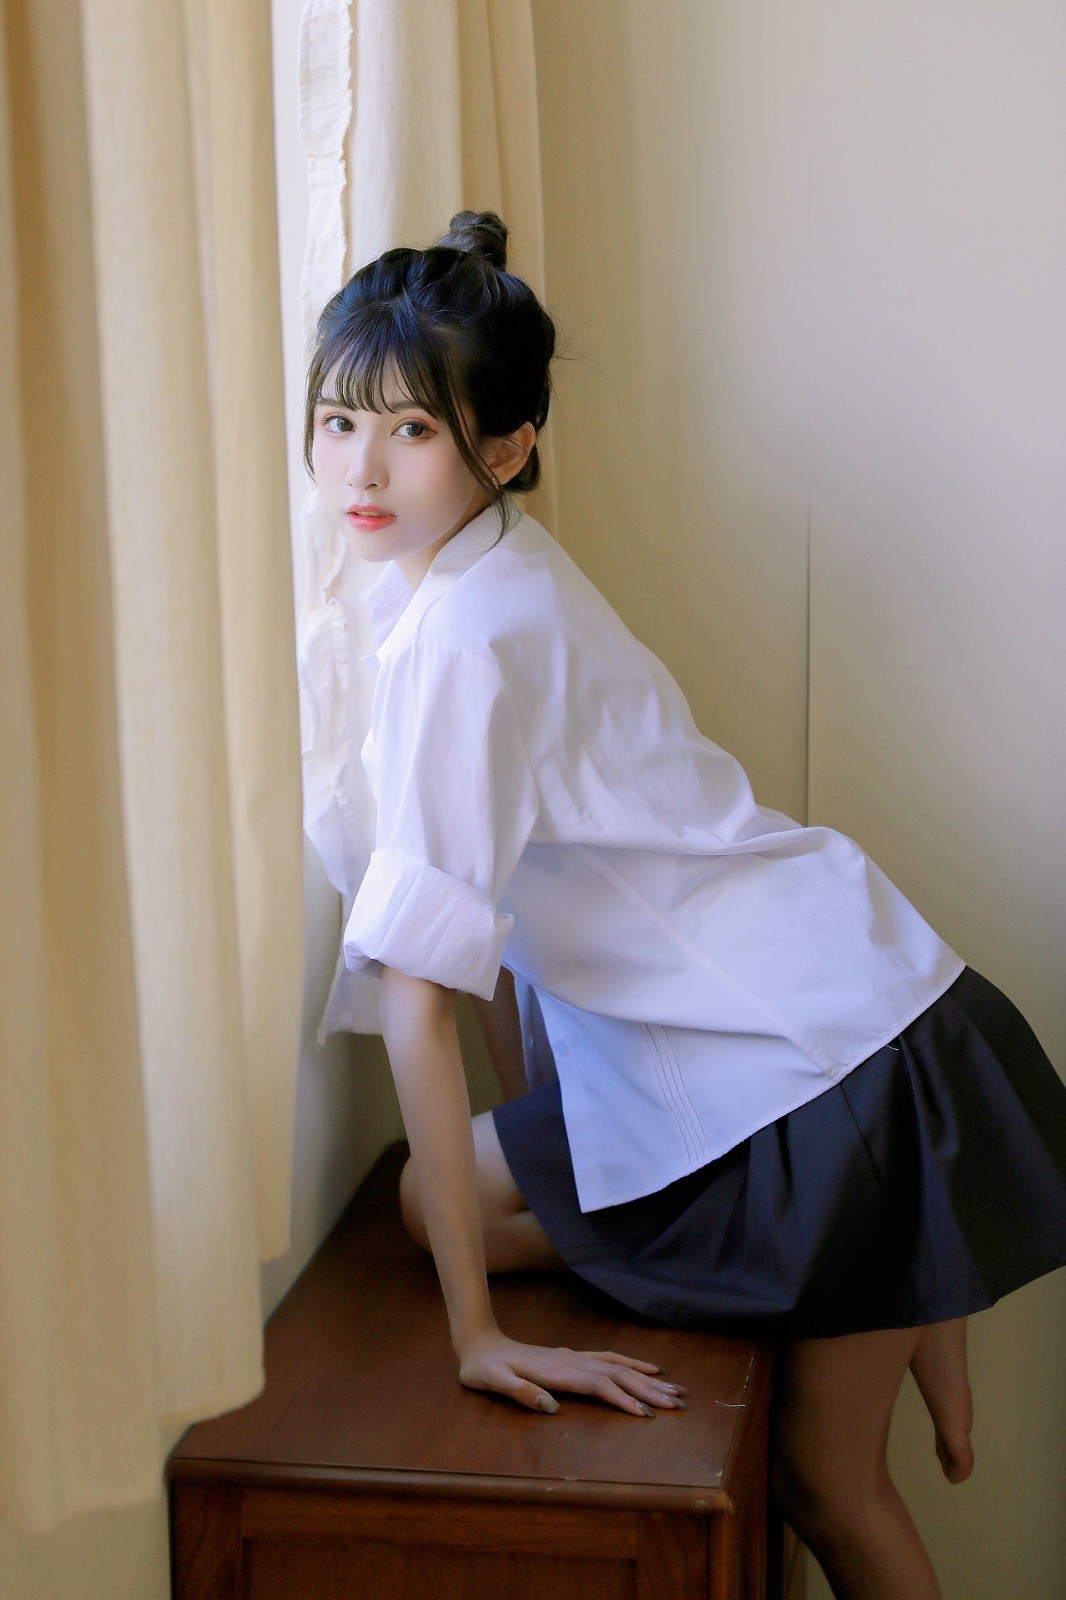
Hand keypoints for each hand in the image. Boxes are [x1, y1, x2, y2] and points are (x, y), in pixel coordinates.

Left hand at [457, 1329, 685, 1416]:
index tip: (648, 1415)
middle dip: (648, 1389)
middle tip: (678, 1403)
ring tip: (674, 1389)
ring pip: (618, 1365)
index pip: (598, 1385)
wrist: (479, 1343)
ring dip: (646, 1378)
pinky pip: (610, 1358)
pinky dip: (632, 1363)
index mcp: (557, 1372)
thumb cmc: (483, 1369)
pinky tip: (647, 1368)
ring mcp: (573, 1358)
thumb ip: (519, 1391)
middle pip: (617, 1374)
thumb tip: (551, 1405)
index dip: (623, 1399)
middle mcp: (571, 1362)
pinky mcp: (572, 1357)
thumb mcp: (492, 1381)